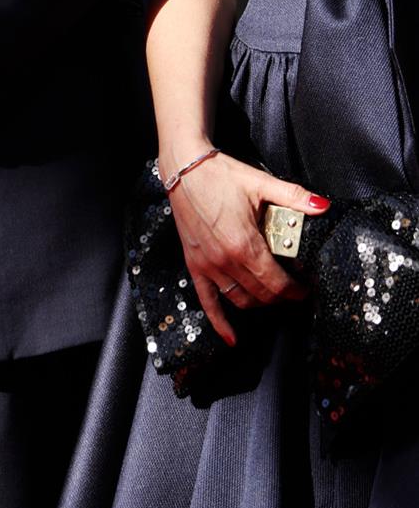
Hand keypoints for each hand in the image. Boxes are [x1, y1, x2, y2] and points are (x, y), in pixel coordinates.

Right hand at [166, 150, 328, 345]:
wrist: (184, 168)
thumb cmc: (221, 175)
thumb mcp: (260, 183)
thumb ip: (294, 197)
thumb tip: (323, 207)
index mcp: (245, 244)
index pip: (277, 283)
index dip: (296, 290)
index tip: (307, 287)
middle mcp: (226, 261)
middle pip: (262, 295)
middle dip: (282, 296)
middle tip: (294, 288)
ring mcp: (209, 266)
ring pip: (241, 300)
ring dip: (260, 302)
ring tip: (272, 294)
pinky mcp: (194, 265)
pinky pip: (207, 302)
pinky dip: (220, 323)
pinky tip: (232, 338)